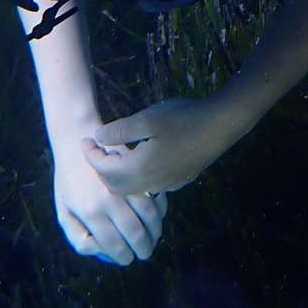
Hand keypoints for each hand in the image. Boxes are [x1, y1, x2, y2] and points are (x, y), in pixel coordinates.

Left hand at [52, 134, 167, 264]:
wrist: (76, 139)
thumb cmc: (67, 179)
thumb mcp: (63, 211)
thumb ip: (78, 237)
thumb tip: (100, 251)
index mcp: (90, 212)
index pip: (114, 245)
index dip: (124, 257)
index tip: (127, 259)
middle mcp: (109, 200)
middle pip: (136, 234)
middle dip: (144, 249)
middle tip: (145, 253)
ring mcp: (125, 185)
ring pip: (150, 216)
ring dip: (155, 231)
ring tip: (153, 237)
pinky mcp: (136, 171)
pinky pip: (154, 196)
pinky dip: (159, 210)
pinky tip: (157, 216)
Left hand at [88, 97, 239, 195]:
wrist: (222, 124)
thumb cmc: (183, 118)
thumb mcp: (146, 119)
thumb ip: (119, 131)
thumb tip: (98, 137)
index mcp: (140, 169)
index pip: (104, 171)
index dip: (91, 155)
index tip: (85, 139)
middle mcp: (151, 184)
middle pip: (116, 186)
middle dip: (102, 169)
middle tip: (98, 148)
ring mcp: (167, 185)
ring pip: (134, 189)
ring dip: (120, 174)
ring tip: (117, 152)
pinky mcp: (180, 180)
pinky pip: (150, 186)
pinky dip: (137, 176)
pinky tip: (142, 158)